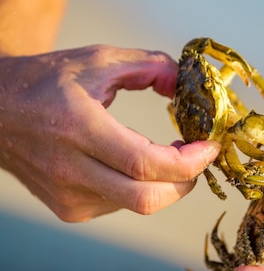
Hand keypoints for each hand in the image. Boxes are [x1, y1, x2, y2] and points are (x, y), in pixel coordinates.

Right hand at [0, 45, 219, 220]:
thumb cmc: (48, 82)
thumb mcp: (99, 59)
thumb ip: (151, 66)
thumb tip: (188, 86)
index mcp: (78, 128)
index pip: (144, 163)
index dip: (188, 162)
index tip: (208, 147)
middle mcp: (70, 169)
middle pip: (146, 198)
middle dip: (185, 182)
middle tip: (195, 157)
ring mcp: (67, 196)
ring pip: (136, 203)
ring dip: (162, 183)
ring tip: (162, 154)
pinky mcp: (68, 210)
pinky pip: (119, 204)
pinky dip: (137, 187)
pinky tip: (130, 165)